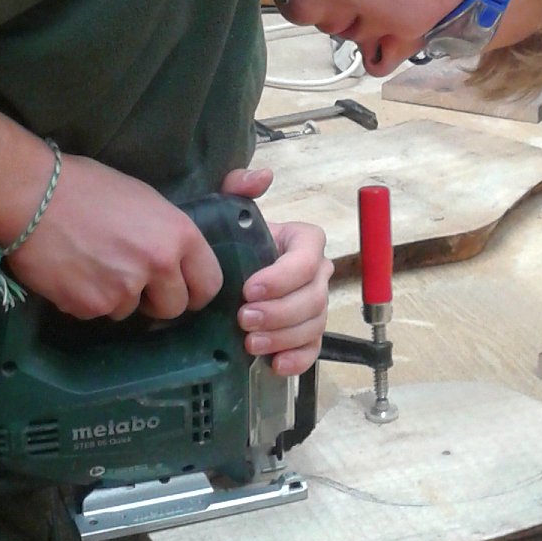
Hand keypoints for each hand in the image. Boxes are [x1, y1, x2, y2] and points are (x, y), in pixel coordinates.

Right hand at [6, 156, 221, 319]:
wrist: (32, 195)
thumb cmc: (86, 186)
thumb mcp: (144, 201)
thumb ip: (166, 236)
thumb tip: (174, 262)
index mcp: (178, 235)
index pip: (209, 283)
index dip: (195, 289)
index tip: (181, 288)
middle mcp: (158, 267)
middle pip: (174, 308)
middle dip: (157, 301)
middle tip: (135, 282)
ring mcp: (124, 291)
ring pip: (130, 311)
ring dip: (116, 297)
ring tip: (92, 264)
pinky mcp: (91, 306)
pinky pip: (97, 313)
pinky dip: (86, 299)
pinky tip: (72, 272)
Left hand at [222, 167, 332, 376]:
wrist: (224, 271)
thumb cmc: (230, 242)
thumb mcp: (228, 210)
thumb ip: (240, 189)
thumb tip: (262, 176)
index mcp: (303, 242)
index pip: (307, 258)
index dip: (282, 276)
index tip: (249, 289)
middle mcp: (316, 274)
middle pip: (313, 297)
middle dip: (279, 312)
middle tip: (244, 319)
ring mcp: (314, 305)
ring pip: (314, 324)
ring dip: (283, 336)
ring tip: (250, 343)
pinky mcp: (306, 333)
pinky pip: (313, 348)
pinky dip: (297, 359)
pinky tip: (275, 364)